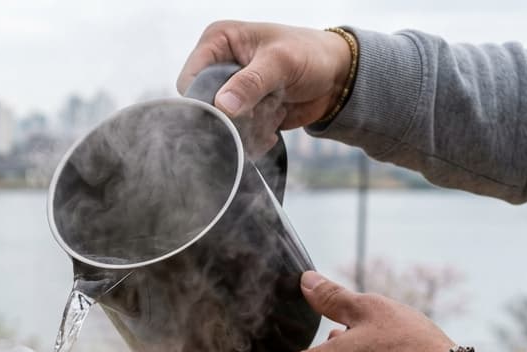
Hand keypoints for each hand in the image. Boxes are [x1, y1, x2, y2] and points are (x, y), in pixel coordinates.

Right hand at [177, 22, 353, 130]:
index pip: (190, 78)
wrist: (337, 77)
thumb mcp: (280, 63)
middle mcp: (220, 65)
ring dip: (250, 125)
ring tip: (275, 108)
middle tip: (261, 110)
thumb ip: (250, 83)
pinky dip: (257, 134)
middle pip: (205, 106)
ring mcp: (231, 90)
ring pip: (223, 124)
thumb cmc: (310, 54)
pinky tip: (276, 121)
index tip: (227, 110)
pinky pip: (238, 135)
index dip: (203, 98)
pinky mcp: (243, 111)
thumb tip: (222, 105)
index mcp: (218, 41)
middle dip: (233, 115)